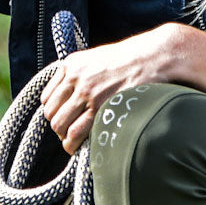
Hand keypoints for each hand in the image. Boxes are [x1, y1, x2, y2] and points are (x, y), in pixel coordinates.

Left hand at [38, 22, 205, 152]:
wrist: (158, 55)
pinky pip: (76, 131)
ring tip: (71, 144)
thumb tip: (76, 91)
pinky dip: (72, 143)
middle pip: (51, 111)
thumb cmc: (134, 59)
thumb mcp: (101, 57)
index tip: (60, 119)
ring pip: (60, 123)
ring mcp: (87, 92)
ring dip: (63, 137)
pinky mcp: (101, 106)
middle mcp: (75, 77)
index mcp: (72, 64)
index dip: (52, 111)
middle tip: (66, 135)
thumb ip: (85, 72)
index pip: (48, 96)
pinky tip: (75, 148)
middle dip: (57, 126)